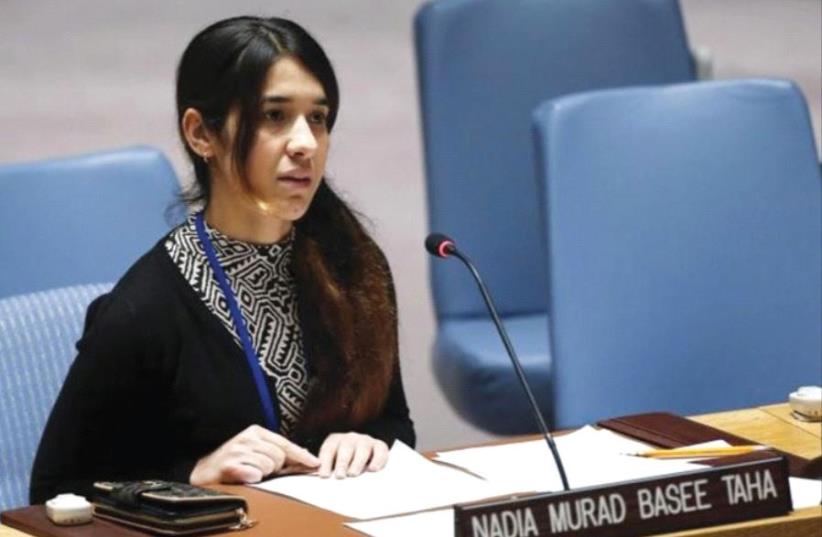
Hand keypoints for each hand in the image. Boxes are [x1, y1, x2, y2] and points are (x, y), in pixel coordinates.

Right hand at [190, 425, 319, 484]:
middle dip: (275, 467)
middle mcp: (247, 438)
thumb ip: (279, 452)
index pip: (285, 444)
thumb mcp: (257, 450)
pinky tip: (244, 476)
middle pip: (280, 457)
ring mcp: (238, 450)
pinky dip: (252, 478)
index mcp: (256, 431)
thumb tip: (305, 455)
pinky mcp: (230, 465)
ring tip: (249, 470)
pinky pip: (255, 475)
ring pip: (269, 467)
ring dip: (263, 474)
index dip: (301, 455)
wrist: (204, 470)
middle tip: (260, 468)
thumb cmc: (235, 461)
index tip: (315, 463)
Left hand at [317, 432, 388, 478]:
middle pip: (345, 448)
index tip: (324, 476)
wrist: (363, 456)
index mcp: (335, 440)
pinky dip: (377, 460)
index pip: (328, 449)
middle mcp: (350, 438)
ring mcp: (365, 440)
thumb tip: (316, 473)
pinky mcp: (379, 446)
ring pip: (362, 449)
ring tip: (353, 474)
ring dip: (357, 462)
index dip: (325, 462)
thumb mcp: (331, 462)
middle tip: (340, 476)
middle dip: (342, 463)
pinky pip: (380, 451)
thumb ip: (324, 467)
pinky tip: (373, 470)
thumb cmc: (342, 464)